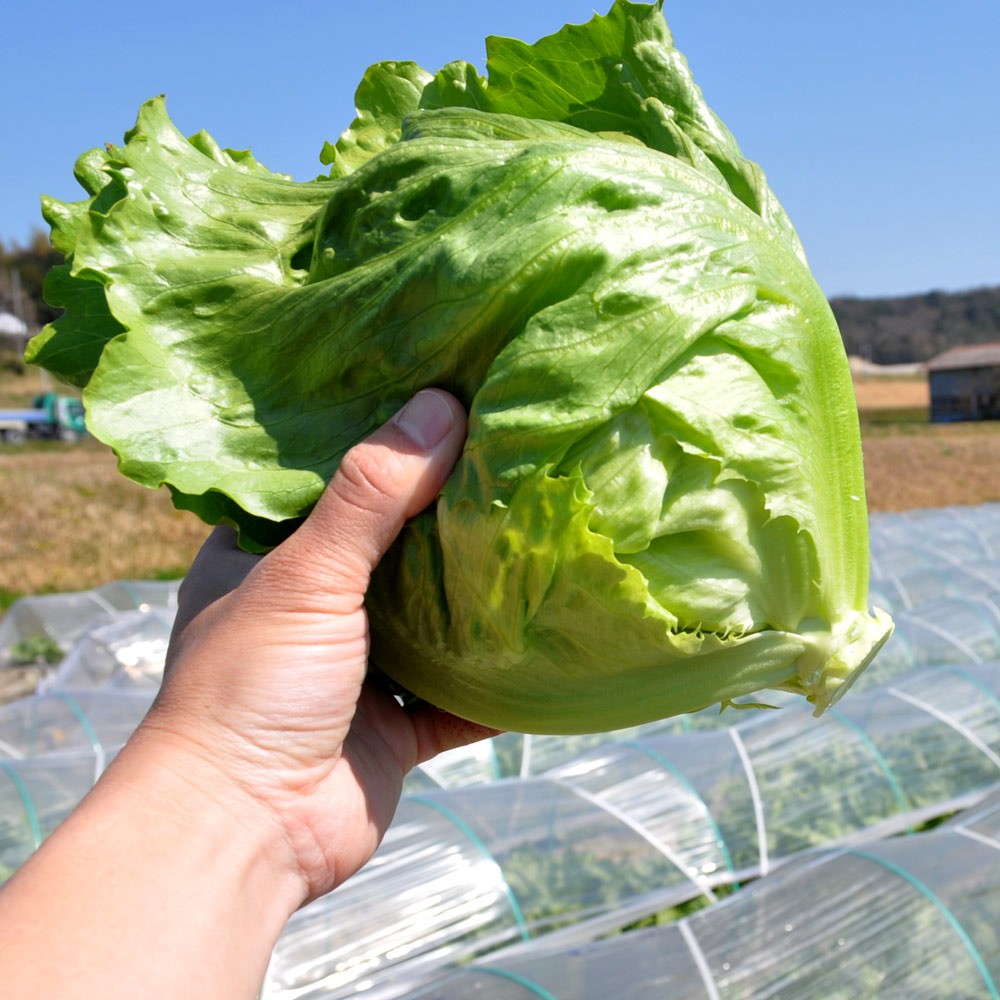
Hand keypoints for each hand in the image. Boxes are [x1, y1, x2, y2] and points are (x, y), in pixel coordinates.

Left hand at [140, 388, 497, 900]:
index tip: (441, 407)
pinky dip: (497, 675)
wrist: (245, 834)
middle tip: (508, 460)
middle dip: (445, 518)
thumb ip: (373, 493)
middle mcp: (309, 610)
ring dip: (477, 594)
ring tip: (539, 530)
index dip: (382, 446)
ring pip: (431, 620)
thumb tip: (442, 405)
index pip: (328, 483)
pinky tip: (548, 635)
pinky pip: (460, 693)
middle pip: (391, 550)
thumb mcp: (307, 573)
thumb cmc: (252, 685)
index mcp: (264, 561)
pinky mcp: (395, 727)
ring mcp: (355, 671)